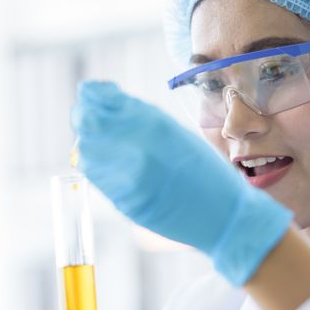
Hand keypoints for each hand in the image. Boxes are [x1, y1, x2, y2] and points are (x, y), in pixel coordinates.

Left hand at [73, 81, 292, 285]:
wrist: (224, 216)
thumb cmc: (205, 172)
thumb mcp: (176, 133)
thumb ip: (141, 119)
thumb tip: (109, 106)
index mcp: (154, 124)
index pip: (101, 100)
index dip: (91, 95)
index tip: (92, 94)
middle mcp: (137, 147)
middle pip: (87, 124)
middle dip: (84, 116)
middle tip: (89, 115)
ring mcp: (127, 177)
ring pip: (85, 151)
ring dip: (89, 142)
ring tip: (103, 142)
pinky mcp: (123, 201)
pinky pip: (96, 176)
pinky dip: (96, 165)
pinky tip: (110, 163)